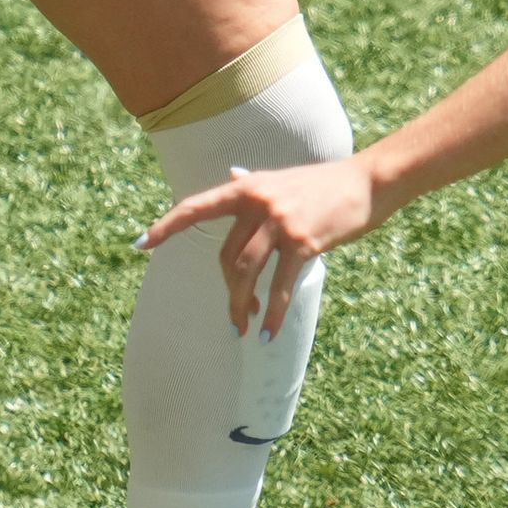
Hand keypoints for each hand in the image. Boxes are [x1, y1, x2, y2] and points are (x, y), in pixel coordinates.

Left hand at [143, 158, 384, 333]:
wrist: (366, 181)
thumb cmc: (324, 183)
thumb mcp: (282, 179)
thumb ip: (253, 183)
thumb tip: (231, 176)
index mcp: (248, 186)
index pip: (197, 206)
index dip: (166, 226)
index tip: (140, 245)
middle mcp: (258, 201)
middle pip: (227, 255)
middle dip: (229, 290)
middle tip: (235, 316)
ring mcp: (280, 221)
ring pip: (245, 271)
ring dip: (241, 305)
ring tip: (243, 328)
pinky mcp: (303, 241)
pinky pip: (280, 284)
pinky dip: (273, 312)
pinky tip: (268, 332)